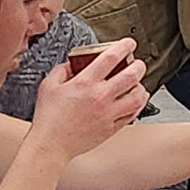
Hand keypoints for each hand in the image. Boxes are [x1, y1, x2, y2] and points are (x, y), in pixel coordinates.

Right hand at [30, 39, 148, 163]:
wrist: (51, 145)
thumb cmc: (49, 118)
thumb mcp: (48, 86)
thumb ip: (61, 70)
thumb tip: (72, 64)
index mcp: (84, 83)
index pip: (111, 58)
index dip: (124, 46)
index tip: (129, 43)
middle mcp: (100, 97)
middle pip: (131, 75)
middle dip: (139, 65)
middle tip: (137, 63)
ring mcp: (108, 113)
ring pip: (137, 96)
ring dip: (141, 86)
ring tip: (138, 83)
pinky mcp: (112, 127)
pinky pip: (133, 114)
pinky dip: (138, 104)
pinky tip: (136, 100)